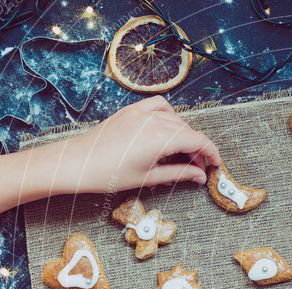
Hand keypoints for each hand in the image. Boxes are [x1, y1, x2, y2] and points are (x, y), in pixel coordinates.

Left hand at [55, 96, 220, 192]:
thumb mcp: (148, 178)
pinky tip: (166, 130)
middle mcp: (153, 121)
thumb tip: (199, 176)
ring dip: (184, 135)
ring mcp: (141, 113)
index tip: (216, 165)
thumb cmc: (107, 174)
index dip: (211, 153)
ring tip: (181, 155)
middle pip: (188, 131)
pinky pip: (158, 106)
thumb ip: (178, 174)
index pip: (198, 140)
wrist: (75, 163)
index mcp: (160, 138)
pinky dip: (169, 116)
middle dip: (197, 149)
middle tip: (197, 169)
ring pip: (175, 119)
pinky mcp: (130, 111)